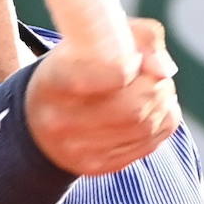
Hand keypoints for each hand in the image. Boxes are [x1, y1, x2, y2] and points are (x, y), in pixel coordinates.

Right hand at [25, 18, 180, 174]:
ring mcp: (80, 149)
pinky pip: (150, 143)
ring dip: (164, 103)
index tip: (135, 59)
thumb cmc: (72, 72)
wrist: (39, 123)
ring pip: (146, 126)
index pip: (113, 74)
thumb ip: (134, 37)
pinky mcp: (99, 166)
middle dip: (157, 86)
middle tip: (156, 73)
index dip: (136, 65)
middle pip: (135, 106)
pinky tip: (152, 110)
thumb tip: (165, 68)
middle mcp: (62, 121)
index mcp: (56, 80)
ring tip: (156, 88)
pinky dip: (162, 122)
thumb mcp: (88, 43)